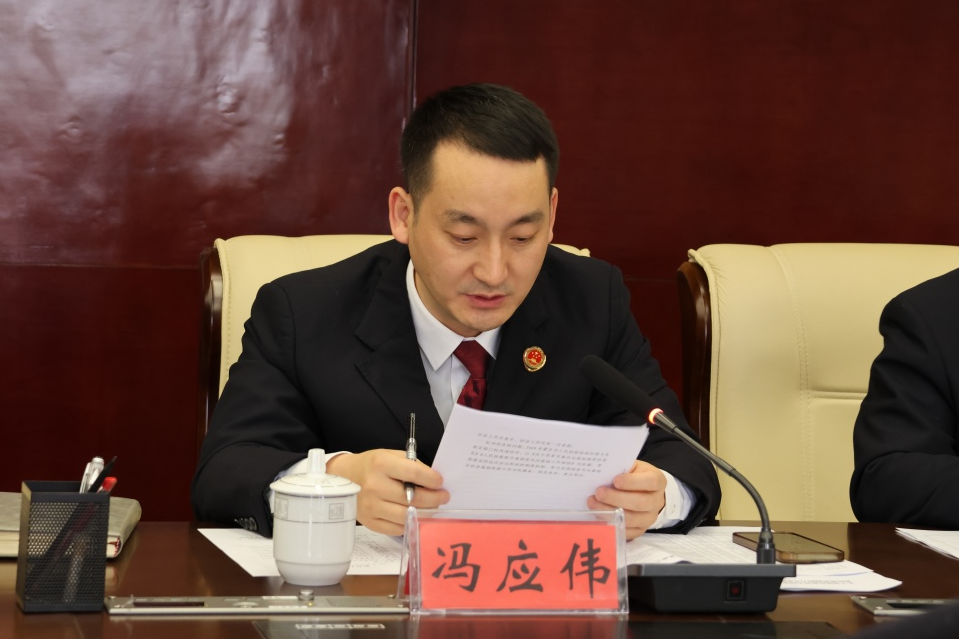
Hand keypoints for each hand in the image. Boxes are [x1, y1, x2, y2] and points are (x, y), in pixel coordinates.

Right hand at [326, 449, 448, 535]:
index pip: (414, 473)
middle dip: (434, 499)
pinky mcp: (370, 522)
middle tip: (443, 497)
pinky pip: (397, 528)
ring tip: (432, 508)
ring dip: (425, 513)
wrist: (344, 478)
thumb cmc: (372, 465)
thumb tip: (434, 482)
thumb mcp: (391, 455)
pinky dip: (410, 523)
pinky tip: (416, 515)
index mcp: (381, 464)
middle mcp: (375, 486)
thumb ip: (412, 466)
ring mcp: (371, 507)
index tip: (440, 482)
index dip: (432, 480)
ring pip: (407, 516)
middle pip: (413, 498)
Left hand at [587, 460, 665, 539]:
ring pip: (631, 519)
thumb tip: (602, 471)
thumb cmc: (636, 476)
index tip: (615, 480)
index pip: (650, 482)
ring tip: (593, 503)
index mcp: (658, 481)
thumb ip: (622, 468)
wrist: (647, 493)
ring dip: (609, 511)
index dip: (632, 482)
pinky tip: (598, 515)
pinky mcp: (640, 529)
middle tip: (599, 493)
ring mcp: (649, 518)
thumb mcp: (633, 467)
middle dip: (616, 498)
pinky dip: (611, 524)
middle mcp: (656, 501)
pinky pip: (625, 531)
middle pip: (639, 503)